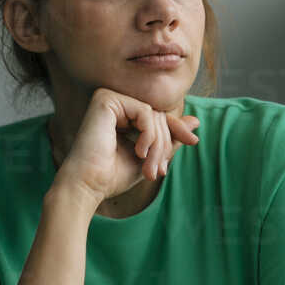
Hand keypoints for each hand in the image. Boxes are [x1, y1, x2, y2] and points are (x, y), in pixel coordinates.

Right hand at [53, 87, 198, 205]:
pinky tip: (140, 152)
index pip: (159, 116)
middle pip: (158, 115)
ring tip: (150, 169)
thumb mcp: (151, 157)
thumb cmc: (113, 176)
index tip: (193, 142)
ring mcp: (108, 99)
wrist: (88, 186)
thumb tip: (196, 122)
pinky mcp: (105, 99)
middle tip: (160, 171)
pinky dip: (149, 134)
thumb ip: (170, 139)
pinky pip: (145, 111)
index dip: (177, 129)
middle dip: (165, 144)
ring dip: (158, 144)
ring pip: (154, 114)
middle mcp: (114, 104)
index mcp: (122, 115)